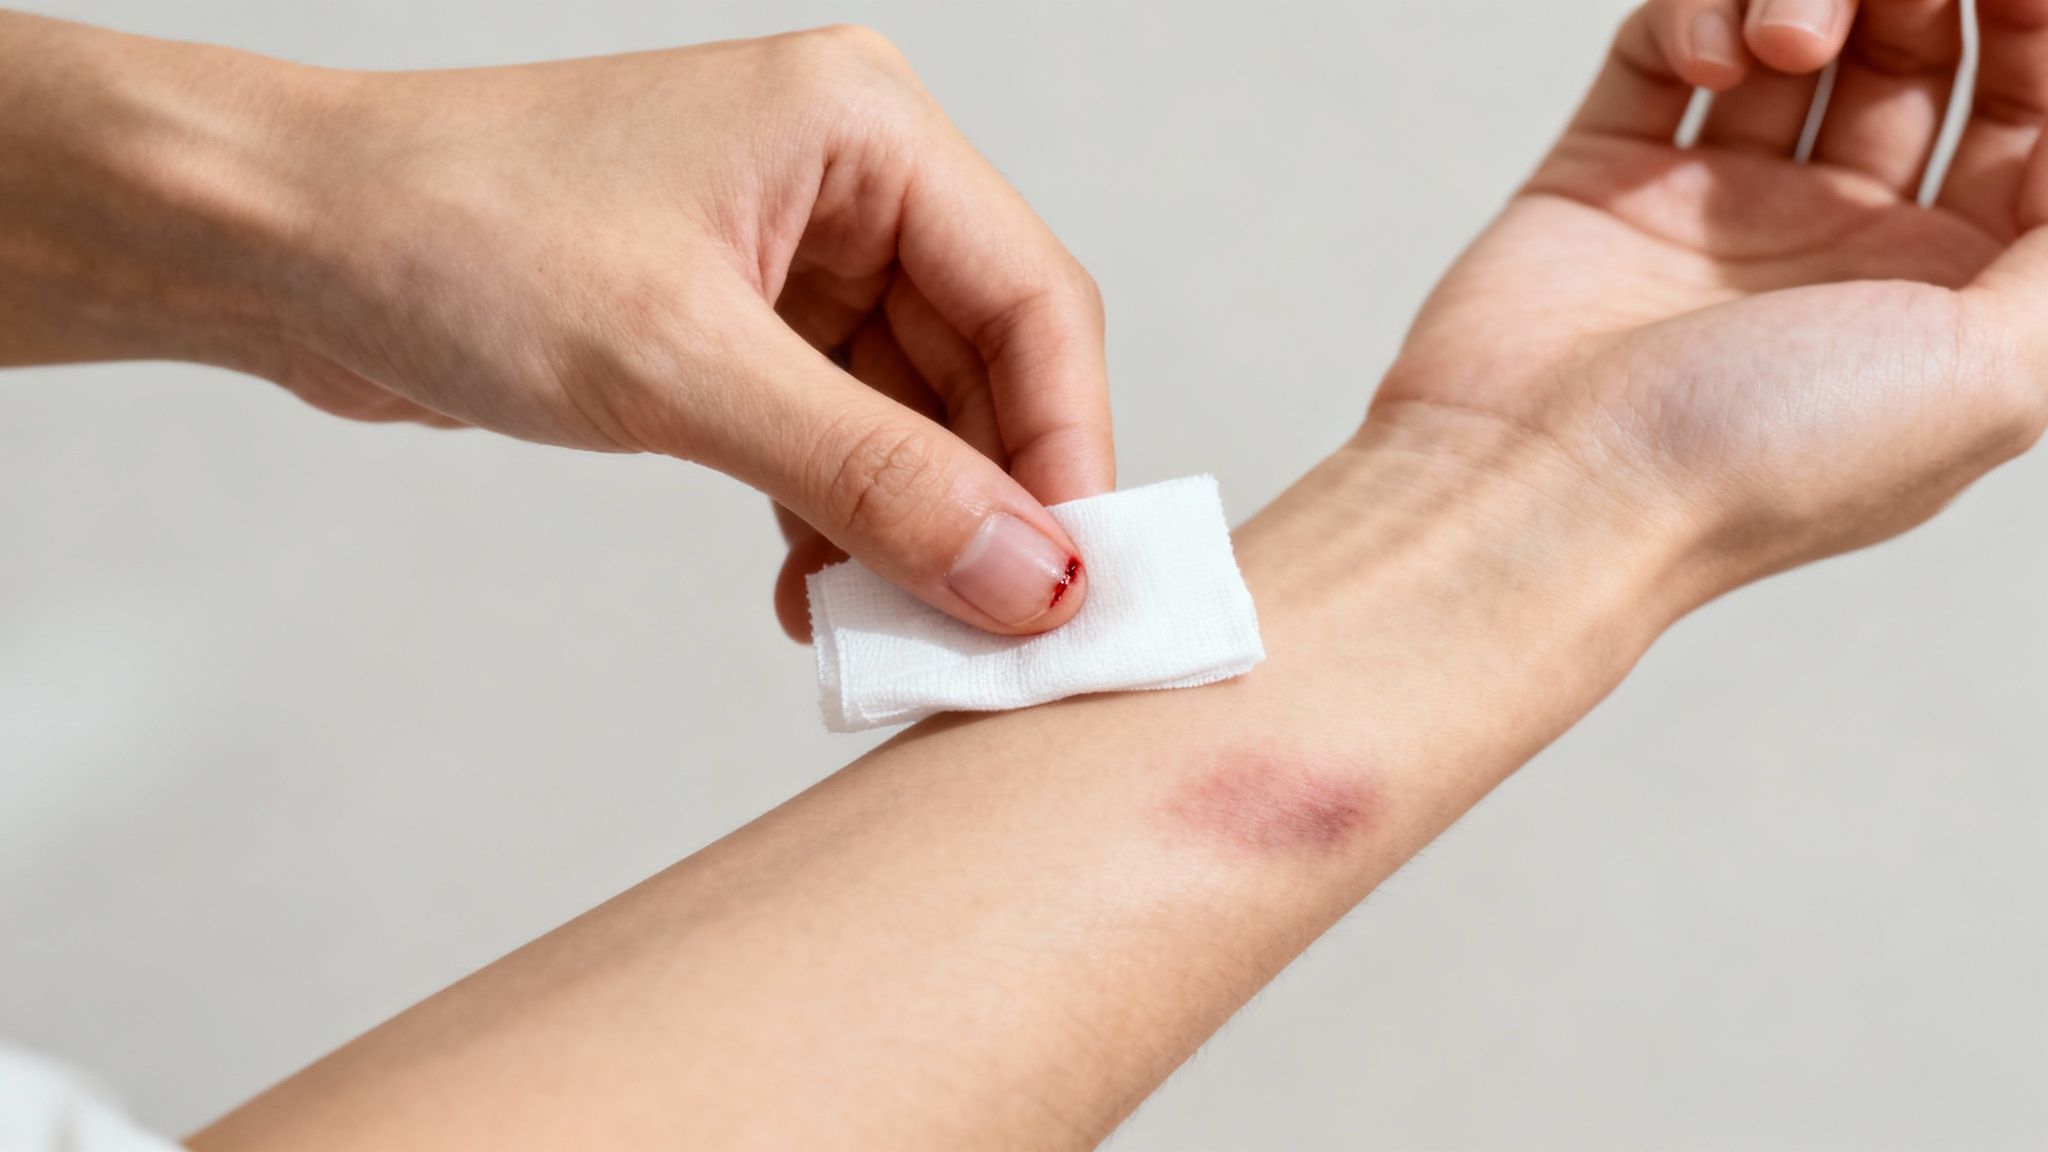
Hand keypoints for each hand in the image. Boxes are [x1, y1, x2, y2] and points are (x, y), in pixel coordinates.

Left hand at [1, 18, 1110, 638]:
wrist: (287, 243)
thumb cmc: (454, 234)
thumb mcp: (682, 366)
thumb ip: (870, 475)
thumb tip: (1029, 573)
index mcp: (864, 131)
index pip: (1033, 301)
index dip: (1066, 450)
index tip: (1071, 585)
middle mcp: (847, 187)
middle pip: (988, 368)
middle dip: (987, 507)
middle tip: (988, 636)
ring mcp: (795, 261)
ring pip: (916, 419)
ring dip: (908, 532)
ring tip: (885, 630)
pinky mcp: (741, 332)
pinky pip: (840, 442)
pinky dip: (838, 523)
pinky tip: (810, 593)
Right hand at [1371, 0, 2047, 602]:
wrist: (1543, 496)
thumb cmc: (1761, 462)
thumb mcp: (1997, 376)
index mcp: (1945, 302)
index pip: (2036, 125)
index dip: (2042, 38)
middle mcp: (1838, 250)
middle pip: (1922, 62)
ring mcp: (1716, 212)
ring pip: (1797, 39)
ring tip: (1794, 34)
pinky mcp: (1604, 182)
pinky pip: (1665, 52)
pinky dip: (1699, 23)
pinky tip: (1721, 63)